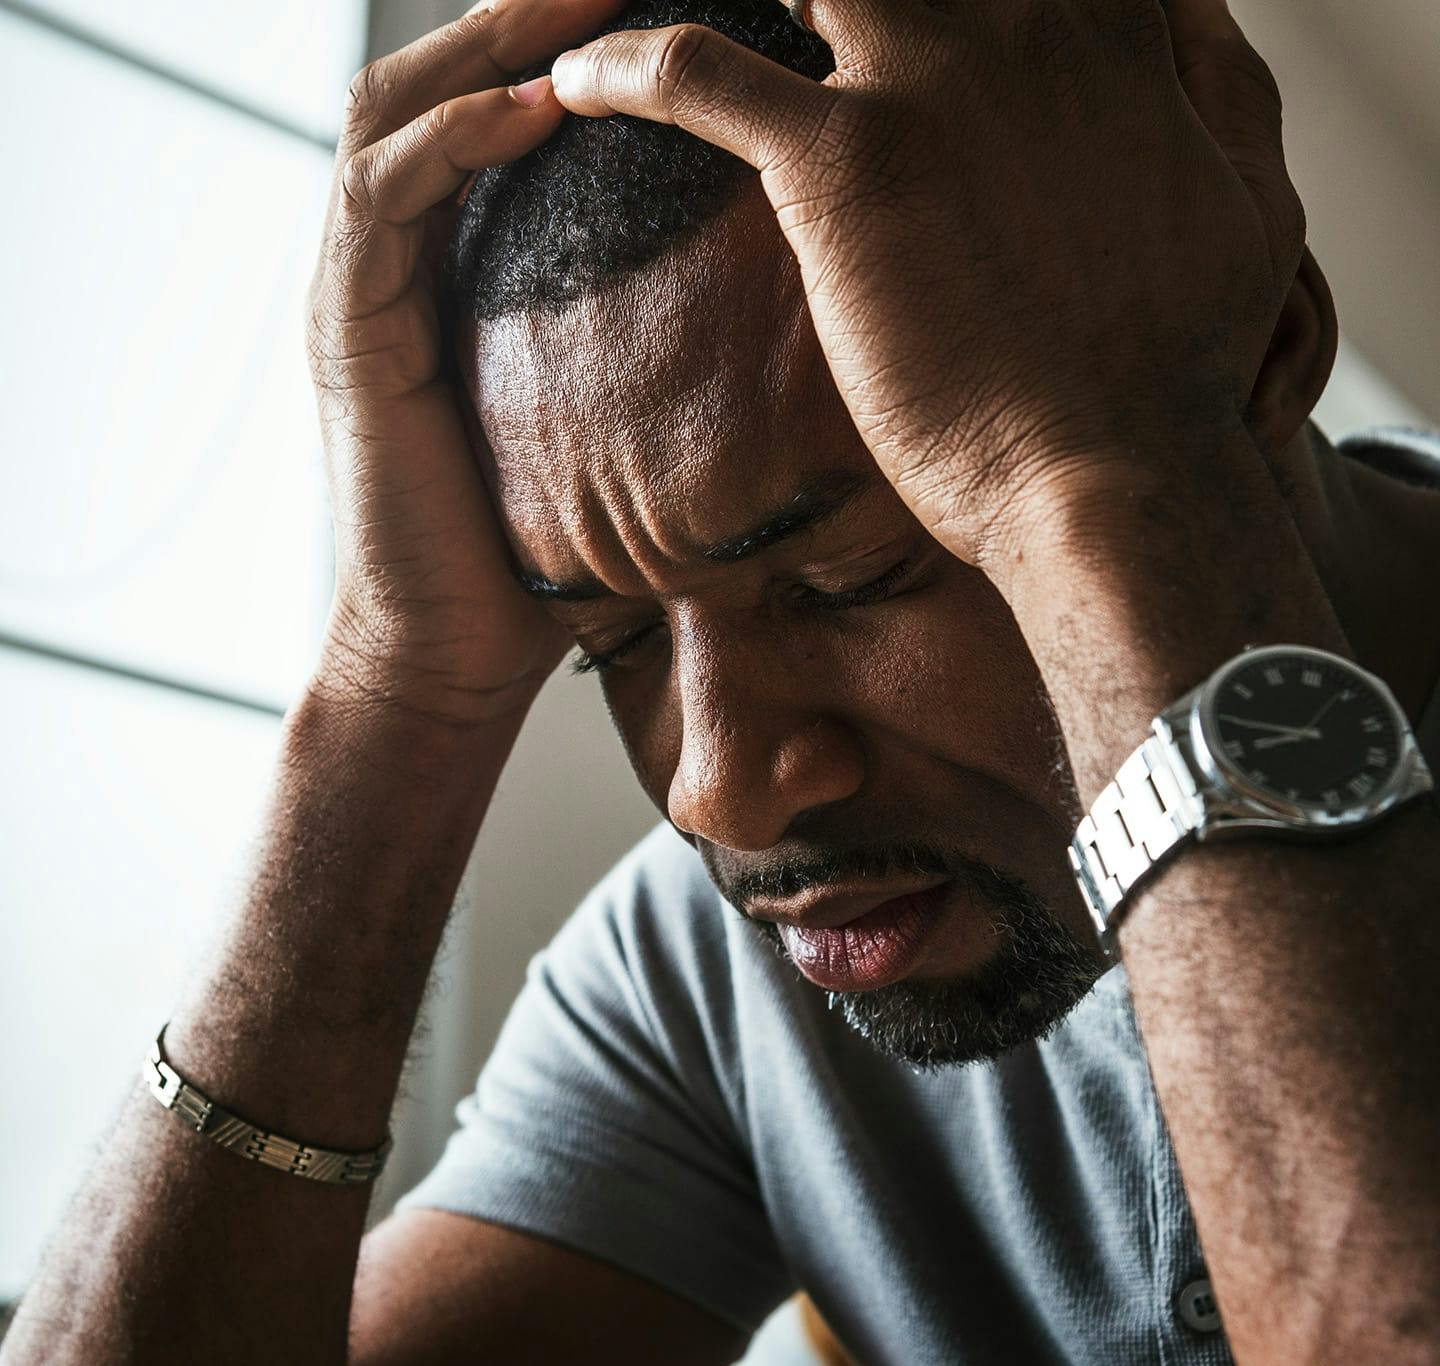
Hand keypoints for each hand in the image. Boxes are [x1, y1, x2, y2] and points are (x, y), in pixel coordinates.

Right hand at [306, 0, 629, 724]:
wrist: (454, 652)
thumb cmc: (538, 553)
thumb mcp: (601, 429)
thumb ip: (637, 357)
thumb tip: (762, 325)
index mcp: (449, 272)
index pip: (489, 115)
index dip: (559, 49)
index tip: (653, 11)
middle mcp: (395, 262)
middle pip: (438, 83)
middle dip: (526, 16)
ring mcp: (360, 290)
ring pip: (394, 112)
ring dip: (488, 46)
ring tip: (581, 6)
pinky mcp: (346, 332)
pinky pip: (383, 199)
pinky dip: (454, 141)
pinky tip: (534, 109)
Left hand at [548, 0, 1305, 567]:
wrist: (1119, 473)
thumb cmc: (1182, 366)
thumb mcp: (1250, 199)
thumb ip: (1214, 89)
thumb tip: (1187, 24)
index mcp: (1108, 20)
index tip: (854, 15)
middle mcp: (1020, 17)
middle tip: (765, 13)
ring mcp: (931, 79)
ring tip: (609, 11)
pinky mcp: (850, 165)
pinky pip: (699, 75)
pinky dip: (626, 70)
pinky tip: (580, 87)